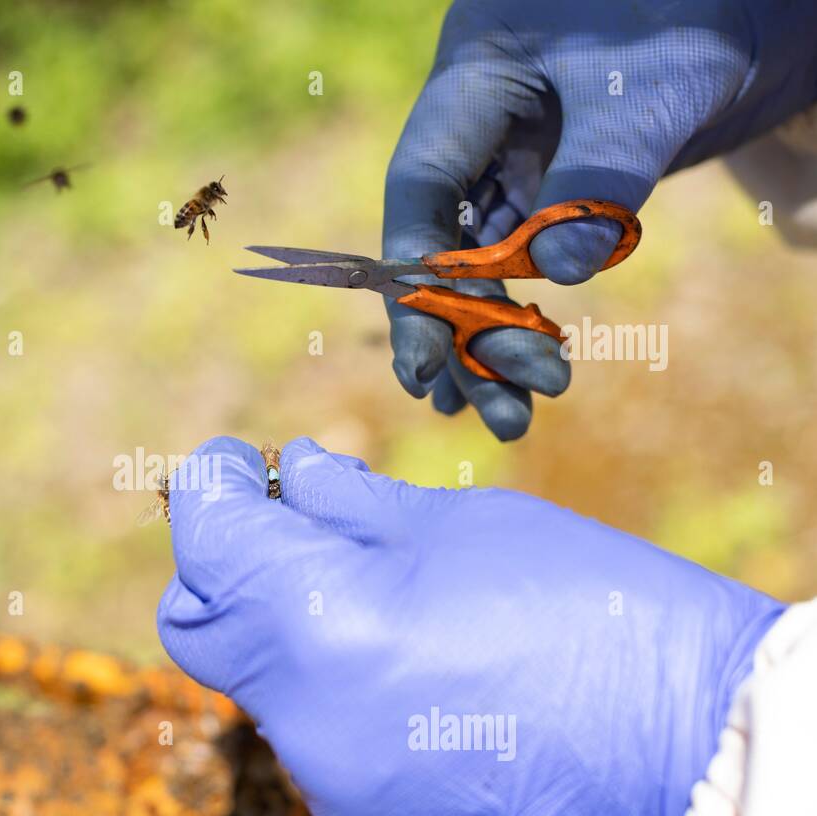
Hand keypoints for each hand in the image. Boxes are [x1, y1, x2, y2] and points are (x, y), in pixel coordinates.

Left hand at [156, 437, 784, 815]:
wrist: (688, 737)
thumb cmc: (582, 604)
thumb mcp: (458, 524)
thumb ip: (348, 504)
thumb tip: (294, 475)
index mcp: (321, 621)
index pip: (207, 540)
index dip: (212, 488)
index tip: (241, 465)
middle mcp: (305, 719)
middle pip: (202, 629)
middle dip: (226, 570)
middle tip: (287, 531)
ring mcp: (332, 786)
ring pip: (264, 690)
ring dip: (294, 639)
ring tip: (383, 610)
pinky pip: (319, 749)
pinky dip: (341, 704)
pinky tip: (415, 683)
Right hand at [385, 0, 816, 439]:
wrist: (756, 2)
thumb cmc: (696, 14)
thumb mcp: (652, 90)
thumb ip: (598, 178)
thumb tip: (557, 278)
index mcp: (474, 74)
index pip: (422, 185)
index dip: (417, 276)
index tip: (426, 359)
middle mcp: (480, 121)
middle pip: (443, 239)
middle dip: (463, 333)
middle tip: (493, 410)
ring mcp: (513, 152)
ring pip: (480, 260)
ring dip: (492, 340)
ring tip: (510, 416)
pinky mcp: (552, 179)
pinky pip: (521, 257)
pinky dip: (521, 313)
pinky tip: (521, 369)